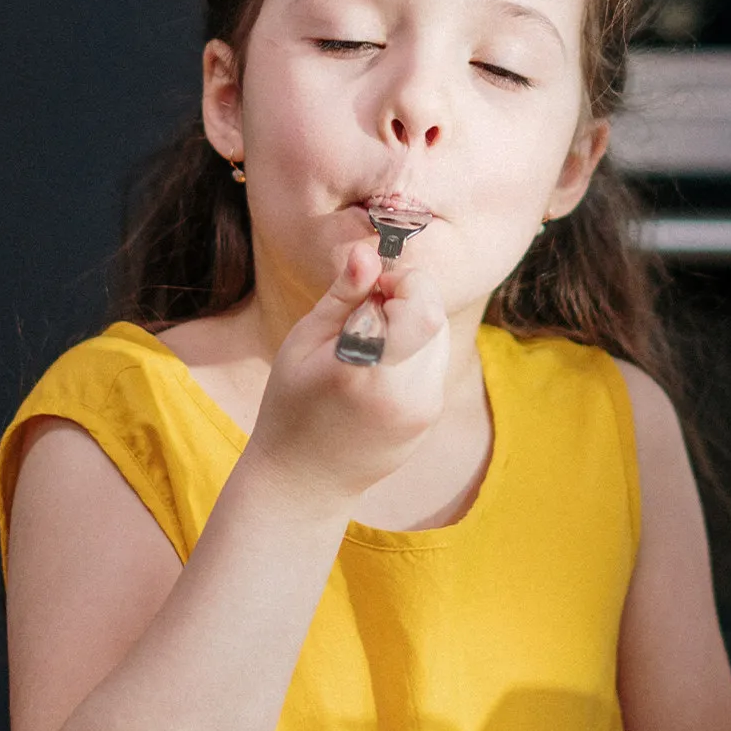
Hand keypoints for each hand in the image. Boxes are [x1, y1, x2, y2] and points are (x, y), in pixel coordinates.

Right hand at [243, 241, 449, 505]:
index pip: (422, 305)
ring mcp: (424, 410)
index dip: (402, 282)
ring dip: (411, 324)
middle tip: (366, 309)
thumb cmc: (291, 403)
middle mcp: (407, 394)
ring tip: (368, 341)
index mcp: (368, 370)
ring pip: (439, 337)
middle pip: (435, 316)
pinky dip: (412, 351)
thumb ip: (344, 294)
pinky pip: (434, 364)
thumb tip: (370, 251)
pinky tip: (376, 369)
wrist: (304, 479)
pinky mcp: (429, 418)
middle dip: (407, 298)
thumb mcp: (305, 341)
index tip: (370, 287)